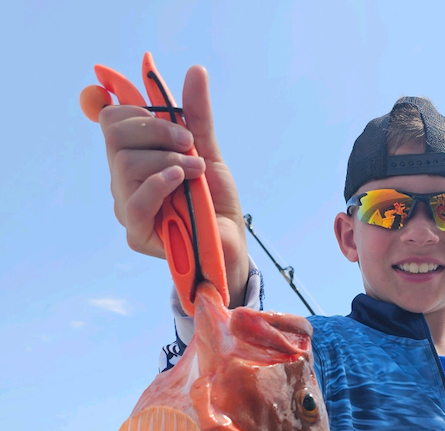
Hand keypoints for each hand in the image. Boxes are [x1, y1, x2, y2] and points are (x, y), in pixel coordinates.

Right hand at [99, 65, 248, 306]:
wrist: (229, 242)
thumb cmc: (214, 202)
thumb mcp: (207, 151)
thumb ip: (196, 115)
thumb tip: (196, 70)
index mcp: (134, 157)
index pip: (111, 119)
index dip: (131, 103)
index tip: (172, 114)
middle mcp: (124, 180)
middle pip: (115, 134)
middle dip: (156, 129)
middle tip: (189, 143)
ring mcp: (127, 207)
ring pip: (125, 164)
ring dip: (167, 159)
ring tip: (195, 171)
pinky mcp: (137, 234)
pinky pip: (135, 201)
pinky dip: (158, 183)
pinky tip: (179, 179)